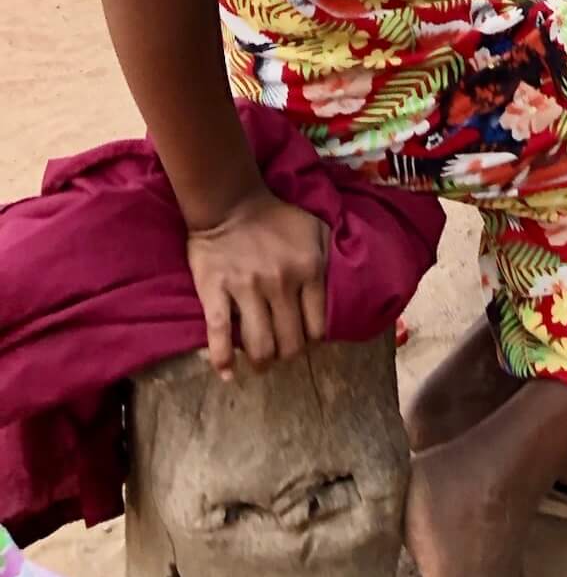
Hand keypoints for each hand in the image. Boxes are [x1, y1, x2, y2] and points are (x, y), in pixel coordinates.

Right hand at [186, 188, 329, 380]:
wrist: (230, 202)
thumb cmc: (277, 217)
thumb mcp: (316, 229)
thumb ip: (330, 258)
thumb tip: (340, 292)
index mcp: (309, 269)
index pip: (318, 326)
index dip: (312, 339)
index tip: (306, 338)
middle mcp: (281, 283)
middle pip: (290, 342)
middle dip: (288, 355)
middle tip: (282, 353)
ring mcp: (247, 289)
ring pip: (259, 346)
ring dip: (261, 362)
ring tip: (260, 364)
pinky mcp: (216, 292)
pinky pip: (219, 335)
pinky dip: (222, 359)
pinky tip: (228, 373)